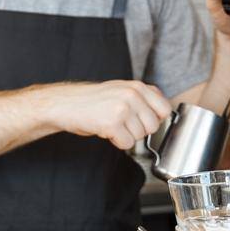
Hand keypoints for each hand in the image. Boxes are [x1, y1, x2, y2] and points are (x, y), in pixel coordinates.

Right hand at [56, 79, 172, 150]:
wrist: (64, 104)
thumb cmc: (91, 100)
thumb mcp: (121, 90)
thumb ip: (143, 97)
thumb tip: (164, 109)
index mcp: (137, 86)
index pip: (165, 109)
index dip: (154, 119)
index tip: (141, 120)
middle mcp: (132, 95)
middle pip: (153, 126)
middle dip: (138, 130)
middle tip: (121, 123)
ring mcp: (122, 108)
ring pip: (140, 136)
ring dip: (125, 135)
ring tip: (110, 124)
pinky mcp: (112, 123)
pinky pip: (127, 144)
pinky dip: (117, 142)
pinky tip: (105, 130)